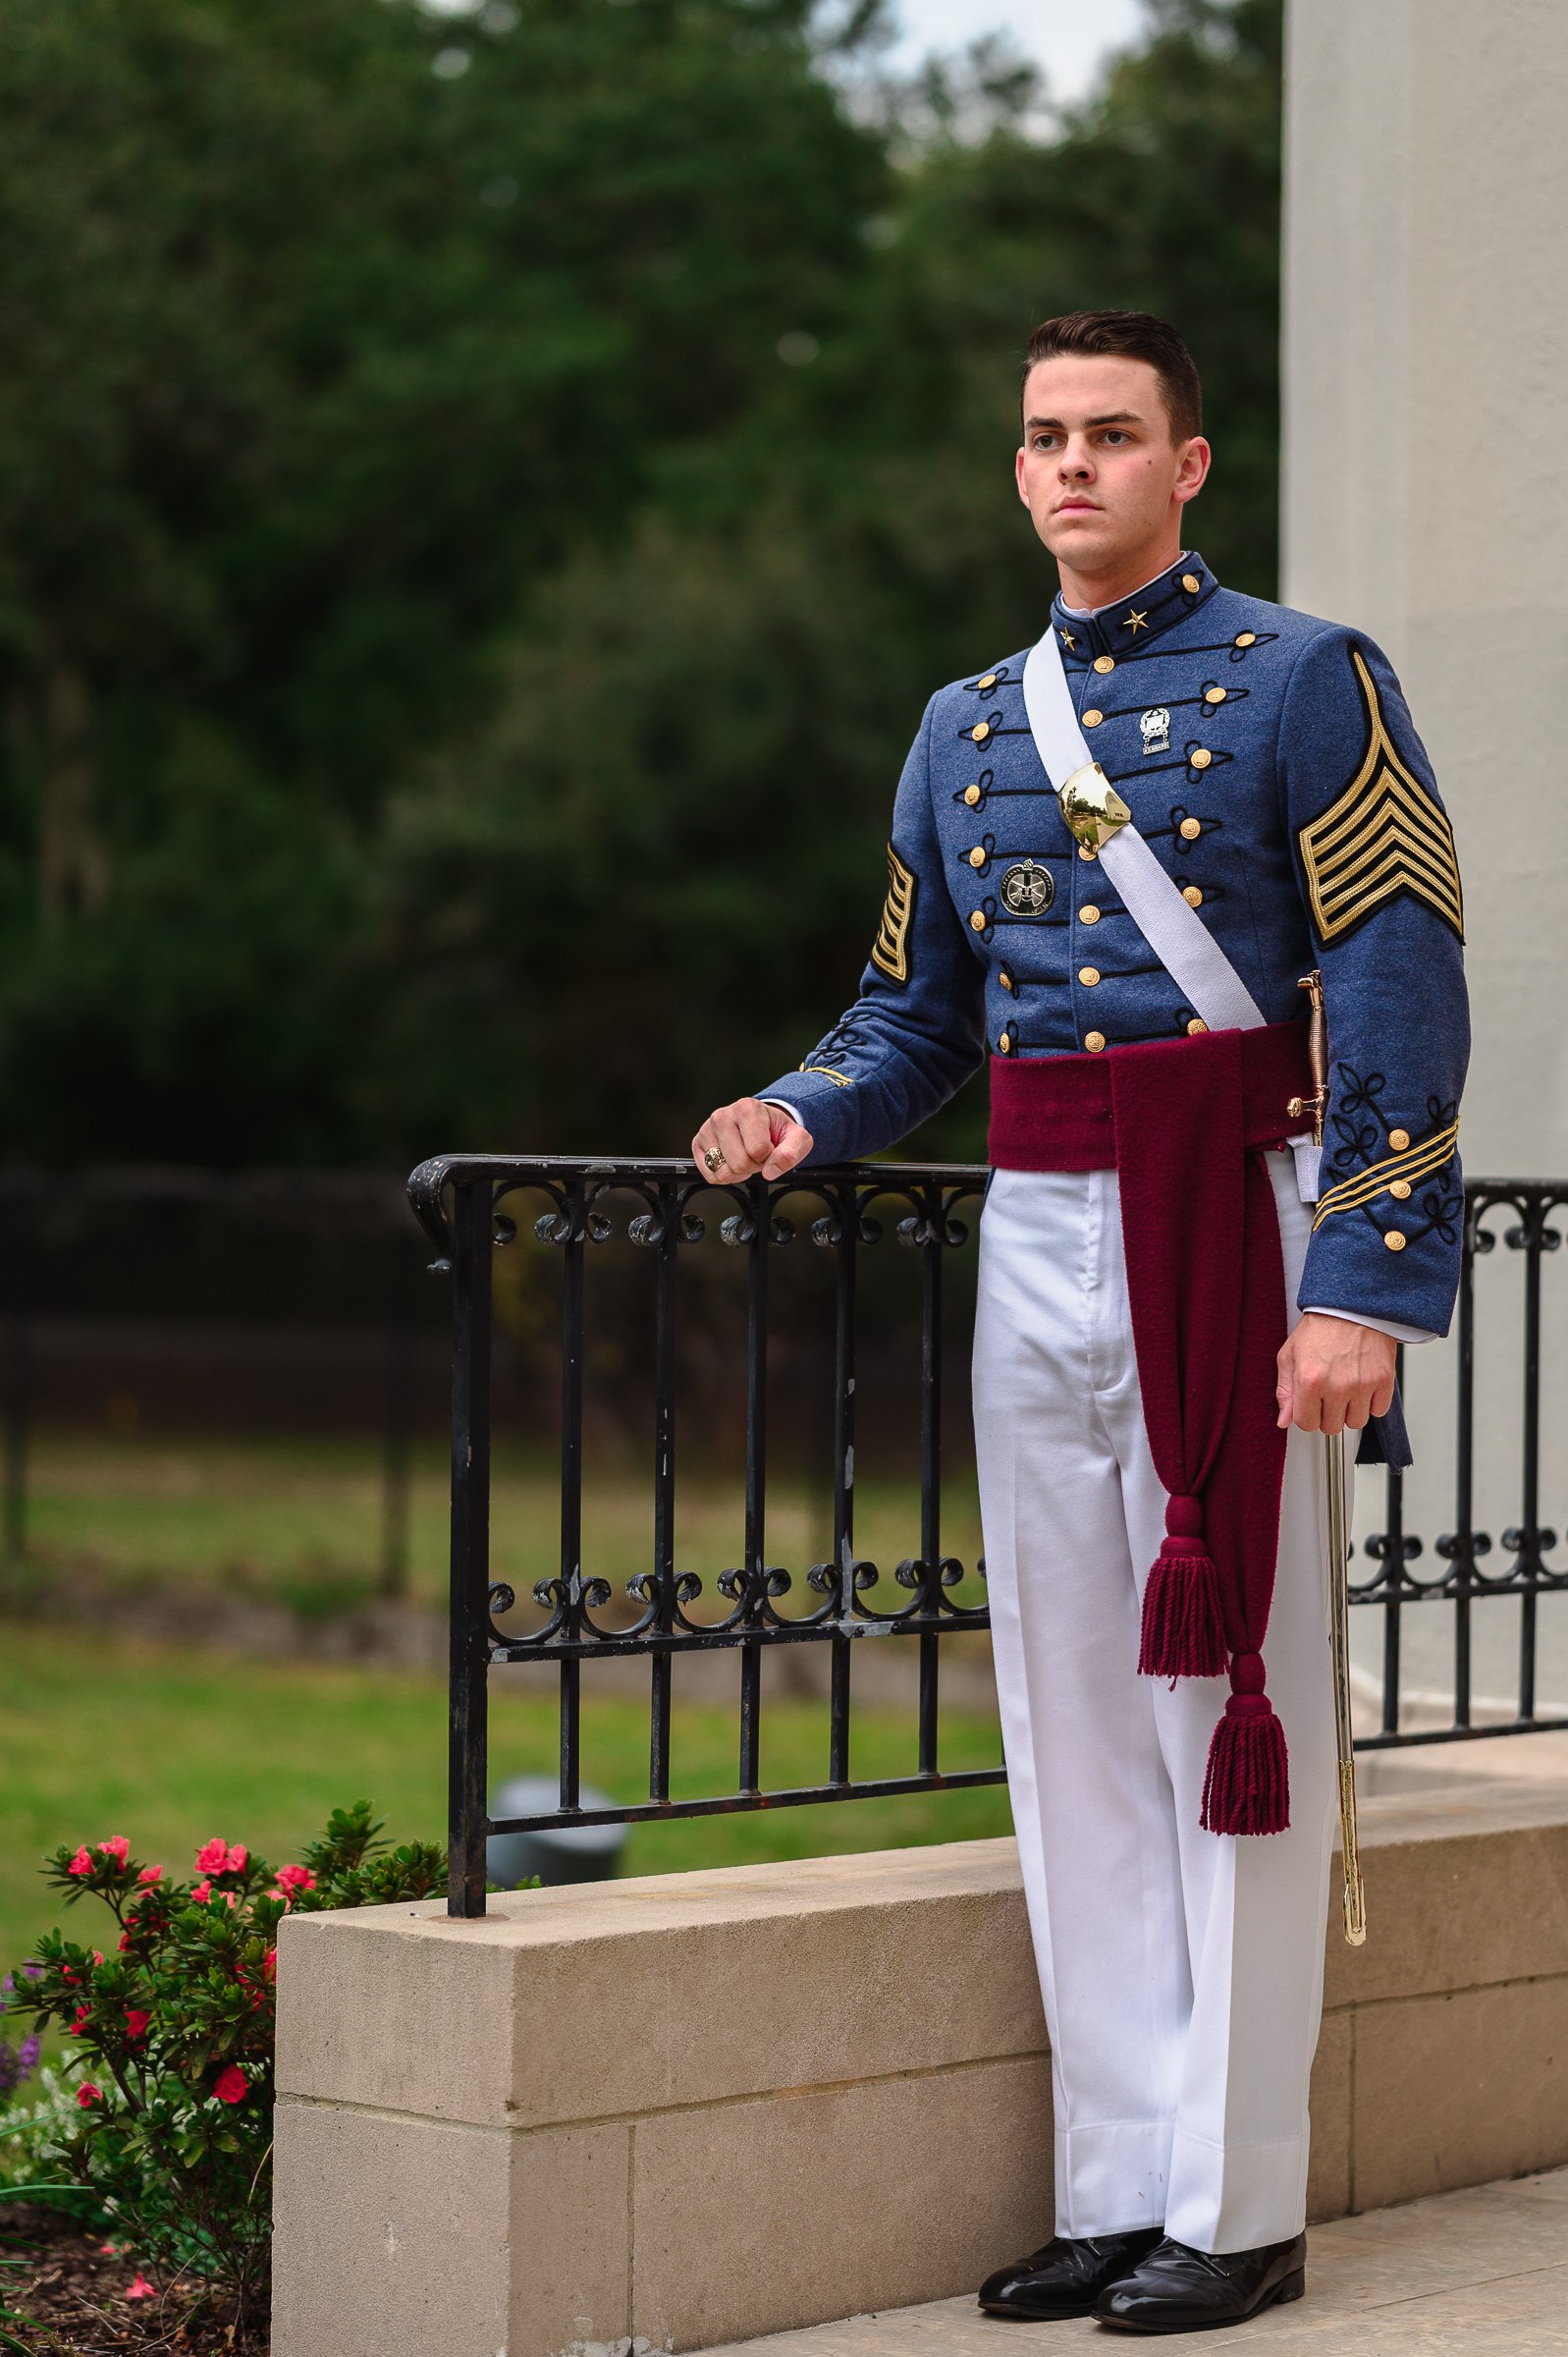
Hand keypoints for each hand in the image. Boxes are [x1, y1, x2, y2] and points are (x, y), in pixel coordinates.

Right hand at [691, 1097, 814, 1185]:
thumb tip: (770, 1171)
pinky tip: (732, 1162)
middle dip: (753, 1166)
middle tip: (757, 1155)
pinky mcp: (697, 1143)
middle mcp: (723, 1115)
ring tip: (744, 1156)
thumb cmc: (777, 1131)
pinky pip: (710, 1175)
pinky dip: (724, 1176)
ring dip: (739, 1172)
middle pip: (739, 1163)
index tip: (770, 1148)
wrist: (762, 1124)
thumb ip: (791, 1153)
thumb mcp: (797, 1139)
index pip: (758, 1150)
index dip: (768, 1157)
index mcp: (748, 1109)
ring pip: (723, 1171)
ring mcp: (707, 1129)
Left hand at [1276, 1313, 1396, 1435]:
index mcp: (1310, 1380)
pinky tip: (1362, 1385)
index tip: (1311, 1405)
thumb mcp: (1290, 1355)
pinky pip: (1379, 1411)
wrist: (1351, 1306)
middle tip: (1328, 1393)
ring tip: (1346, 1388)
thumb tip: (1284, 1420)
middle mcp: (1337, 1386)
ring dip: (1350, 1410)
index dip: (1307, 1415)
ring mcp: (1363, 1385)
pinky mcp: (1384, 1380)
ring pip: (1356, 1422)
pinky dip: (1372, 1402)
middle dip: (1328, 1414)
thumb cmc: (1321, 1327)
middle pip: (1332, 1427)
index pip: (1307, 1424)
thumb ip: (1285, 1391)